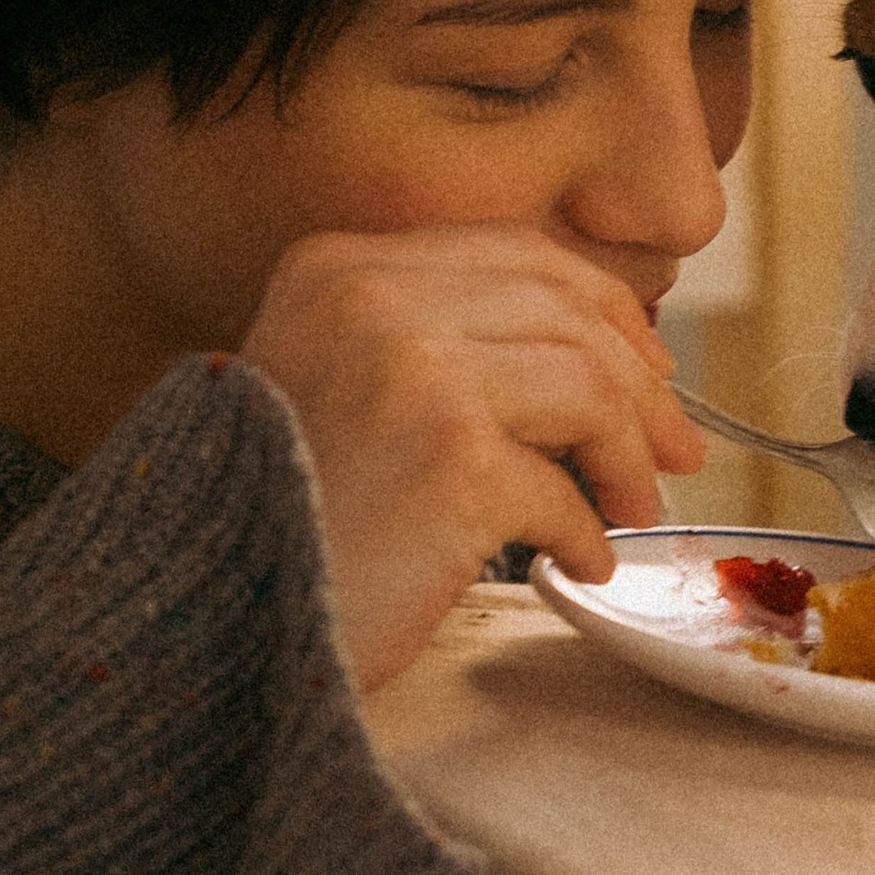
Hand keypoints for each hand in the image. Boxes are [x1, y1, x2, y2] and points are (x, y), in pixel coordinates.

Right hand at [237, 228, 703, 692]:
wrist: (197, 620)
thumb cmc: (273, 520)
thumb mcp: (331, 387)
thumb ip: (436, 348)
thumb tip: (609, 360)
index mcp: (338, 268)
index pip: (518, 254)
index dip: (603, 307)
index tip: (648, 368)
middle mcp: (372, 300)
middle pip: (568, 310)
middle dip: (642, 384)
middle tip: (676, 451)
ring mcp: (413, 372)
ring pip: (587, 383)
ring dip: (629, 456)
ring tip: (633, 512)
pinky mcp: (452, 463)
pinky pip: (565, 492)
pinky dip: (586, 536)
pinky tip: (577, 565)